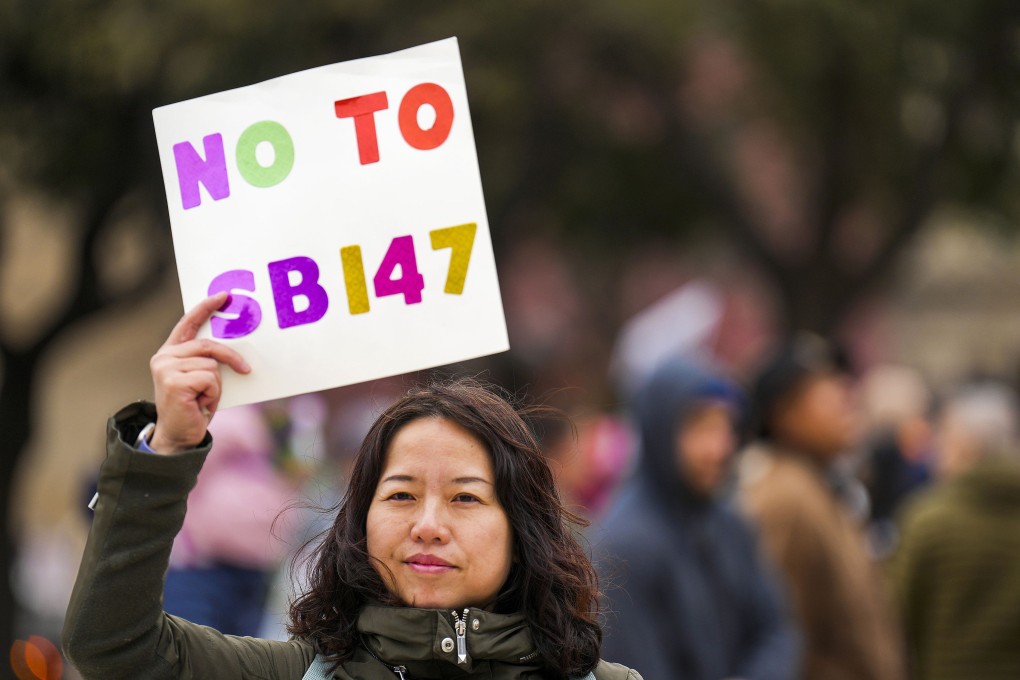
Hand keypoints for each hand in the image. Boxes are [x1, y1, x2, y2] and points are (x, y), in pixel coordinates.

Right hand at [148, 292, 250, 453]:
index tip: (223, 296)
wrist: (178, 436)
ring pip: (212, 366)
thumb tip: (232, 346)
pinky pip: (210, 379)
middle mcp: (164, 357)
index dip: (205, 308)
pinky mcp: (173, 382)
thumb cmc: (193, 406)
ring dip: (216, 386)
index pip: (188, 323)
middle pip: (208, 346)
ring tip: (204, 398)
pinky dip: (213, 393)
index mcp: (170, 352)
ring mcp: (166, 368)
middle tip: (245, 370)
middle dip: (231, 358)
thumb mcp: (201, 378)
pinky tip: (201, 404)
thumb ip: (206, 359)